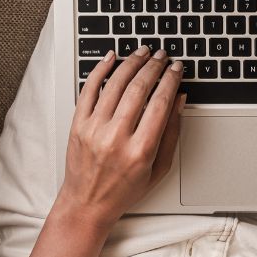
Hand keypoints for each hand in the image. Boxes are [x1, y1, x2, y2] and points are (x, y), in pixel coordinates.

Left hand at [55, 46, 184, 229]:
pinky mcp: (78, 125)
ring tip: (142, 52)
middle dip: (154, 67)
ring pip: (115, 84)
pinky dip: (100, 70)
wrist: (87, 204)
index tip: (176, 69)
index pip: (160, 102)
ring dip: (132, 63)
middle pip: (139, 89)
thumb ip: (171, 134)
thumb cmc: (123, 191)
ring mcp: (94, 129)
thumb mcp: (158, 169)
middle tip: (163, 56)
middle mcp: (116, 137)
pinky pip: (89, 89)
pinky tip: (111, 58)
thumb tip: (179, 100)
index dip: (171, 80)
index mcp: (140, 150)